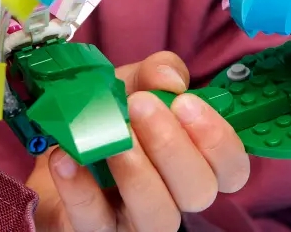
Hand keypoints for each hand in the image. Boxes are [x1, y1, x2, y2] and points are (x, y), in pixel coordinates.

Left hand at [29, 52, 251, 231]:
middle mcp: (175, 197)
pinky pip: (94, 222)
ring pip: (158, 217)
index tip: (185, 102)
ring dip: (137, 172)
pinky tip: (67, 157)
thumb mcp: (136, 81)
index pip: (232, 169)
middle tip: (141, 105)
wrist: (58, 140)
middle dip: (172, 146)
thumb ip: (158, 72)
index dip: (218, 140)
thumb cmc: (112, 113)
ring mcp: (136, 221)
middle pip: (199, 192)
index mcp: (196, 162)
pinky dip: (80, 188)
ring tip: (113, 137)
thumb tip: (169, 80)